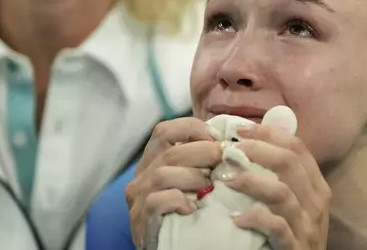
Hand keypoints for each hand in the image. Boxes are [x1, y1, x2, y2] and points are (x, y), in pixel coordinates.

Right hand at [125, 118, 220, 248]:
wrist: (171, 246)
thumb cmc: (185, 209)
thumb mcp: (189, 179)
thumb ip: (200, 159)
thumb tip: (228, 140)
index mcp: (152, 160)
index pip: (164, 131)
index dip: (191, 129)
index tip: (216, 137)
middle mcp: (141, 175)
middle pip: (170, 152)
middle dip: (203, 152)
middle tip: (223, 159)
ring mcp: (138, 197)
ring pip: (163, 173)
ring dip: (194, 177)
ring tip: (209, 188)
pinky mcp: (141, 218)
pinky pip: (158, 200)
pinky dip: (179, 200)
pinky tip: (194, 208)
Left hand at [226, 123, 331, 249]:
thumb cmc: (293, 233)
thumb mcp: (294, 202)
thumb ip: (280, 177)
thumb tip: (250, 144)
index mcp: (317, 185)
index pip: (298, 147)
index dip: (269, 134)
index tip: (240, 129)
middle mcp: (317, 202)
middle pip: (289, 163)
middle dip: (257, 150)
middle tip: (228, 150)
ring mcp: (308, 226)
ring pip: (282, 192)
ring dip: (251, 182)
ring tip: (226, 180)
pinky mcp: (296, 247)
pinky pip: (276, 227)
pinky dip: (255, 219)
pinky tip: (235, 219)